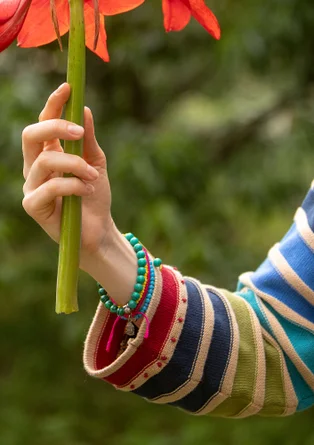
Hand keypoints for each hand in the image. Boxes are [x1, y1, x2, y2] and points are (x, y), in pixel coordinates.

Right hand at [22, 83, 114, 267]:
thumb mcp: (96, 163)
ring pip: (45, 160)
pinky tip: (86, 190)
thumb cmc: (95, 197)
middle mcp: (36, 167)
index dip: (53, 104)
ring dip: (75, 164)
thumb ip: (88, 140)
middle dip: (55, 127)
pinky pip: (50, 186)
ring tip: (94, 176)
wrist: (99, 230)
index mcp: (49, 153)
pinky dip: (73, 185)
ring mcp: (32, 186)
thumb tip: (85, 110)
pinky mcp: (33, 205)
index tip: (68, 88)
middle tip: (79, 132)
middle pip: (31, 134)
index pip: (44, 123)